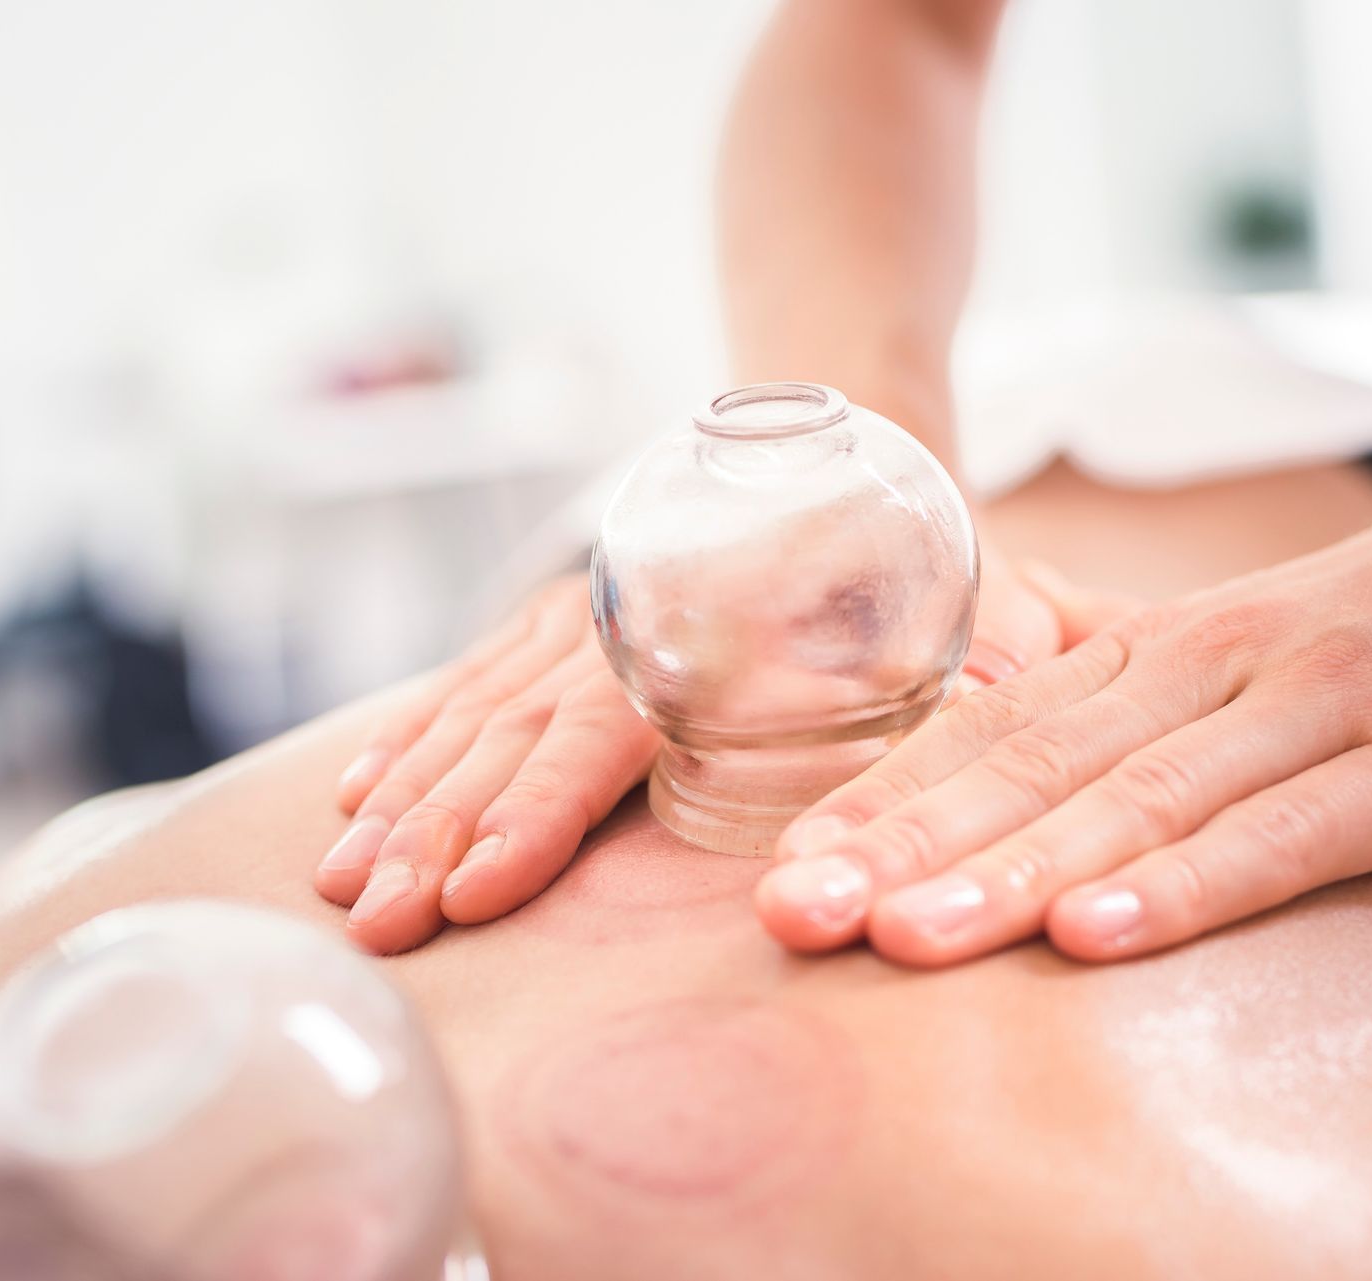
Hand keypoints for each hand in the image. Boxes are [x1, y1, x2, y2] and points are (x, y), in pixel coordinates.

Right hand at [318, 537, 1067, 953]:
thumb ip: (1003, 634)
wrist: (838, 433)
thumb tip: (1029, 686)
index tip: (480, 892)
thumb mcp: (972, 577)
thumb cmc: (907, 535)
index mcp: (711, 622)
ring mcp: (580, 611)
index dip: (540, 812)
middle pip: (516, 731)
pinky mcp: (559, 617)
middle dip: (438, 830)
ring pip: (473, 709)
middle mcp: (624, 616)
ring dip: (405, 797)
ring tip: (342, 878)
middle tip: (376, 917)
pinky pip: (468, 678)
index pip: (606, 725)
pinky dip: (412, 735)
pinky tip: (358, 790)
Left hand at [755, 439, 1371, 966]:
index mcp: (1150, 650)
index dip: (879, 801)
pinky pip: (1277, 835)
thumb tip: (996, 729)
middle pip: (1030, 768)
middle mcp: (1205, 670)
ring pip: (1131, 801)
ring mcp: (1304, 712)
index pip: (989, 729)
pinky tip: (1095, 936)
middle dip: (901, 846)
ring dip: (1009, 871)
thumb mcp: (1231, 647)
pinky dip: (1183, 887)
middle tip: (792, 915)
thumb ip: (1115, 688)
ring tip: (903, 936)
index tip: (779, 872)